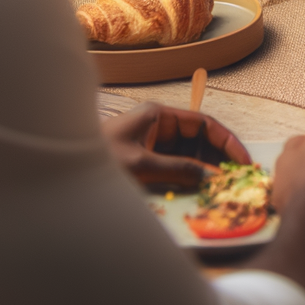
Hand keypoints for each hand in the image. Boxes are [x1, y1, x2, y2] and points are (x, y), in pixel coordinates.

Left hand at [101, 102, 252, 186]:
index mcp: (158, 115)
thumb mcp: (140, 164)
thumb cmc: (98, 159)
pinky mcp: (147, 160)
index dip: (226, 140)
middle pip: (199, 139)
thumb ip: (177, 168)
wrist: (61, 172)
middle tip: (236, 177)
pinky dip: (190, 177)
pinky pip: (176, 166)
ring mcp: (153, 143)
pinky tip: (200, 189)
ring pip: (190, 154)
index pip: (203, 123)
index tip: (242, 160)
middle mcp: (159, 126)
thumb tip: (211, 176)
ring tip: (222, 186)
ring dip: (206, 169)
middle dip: (218, 156)